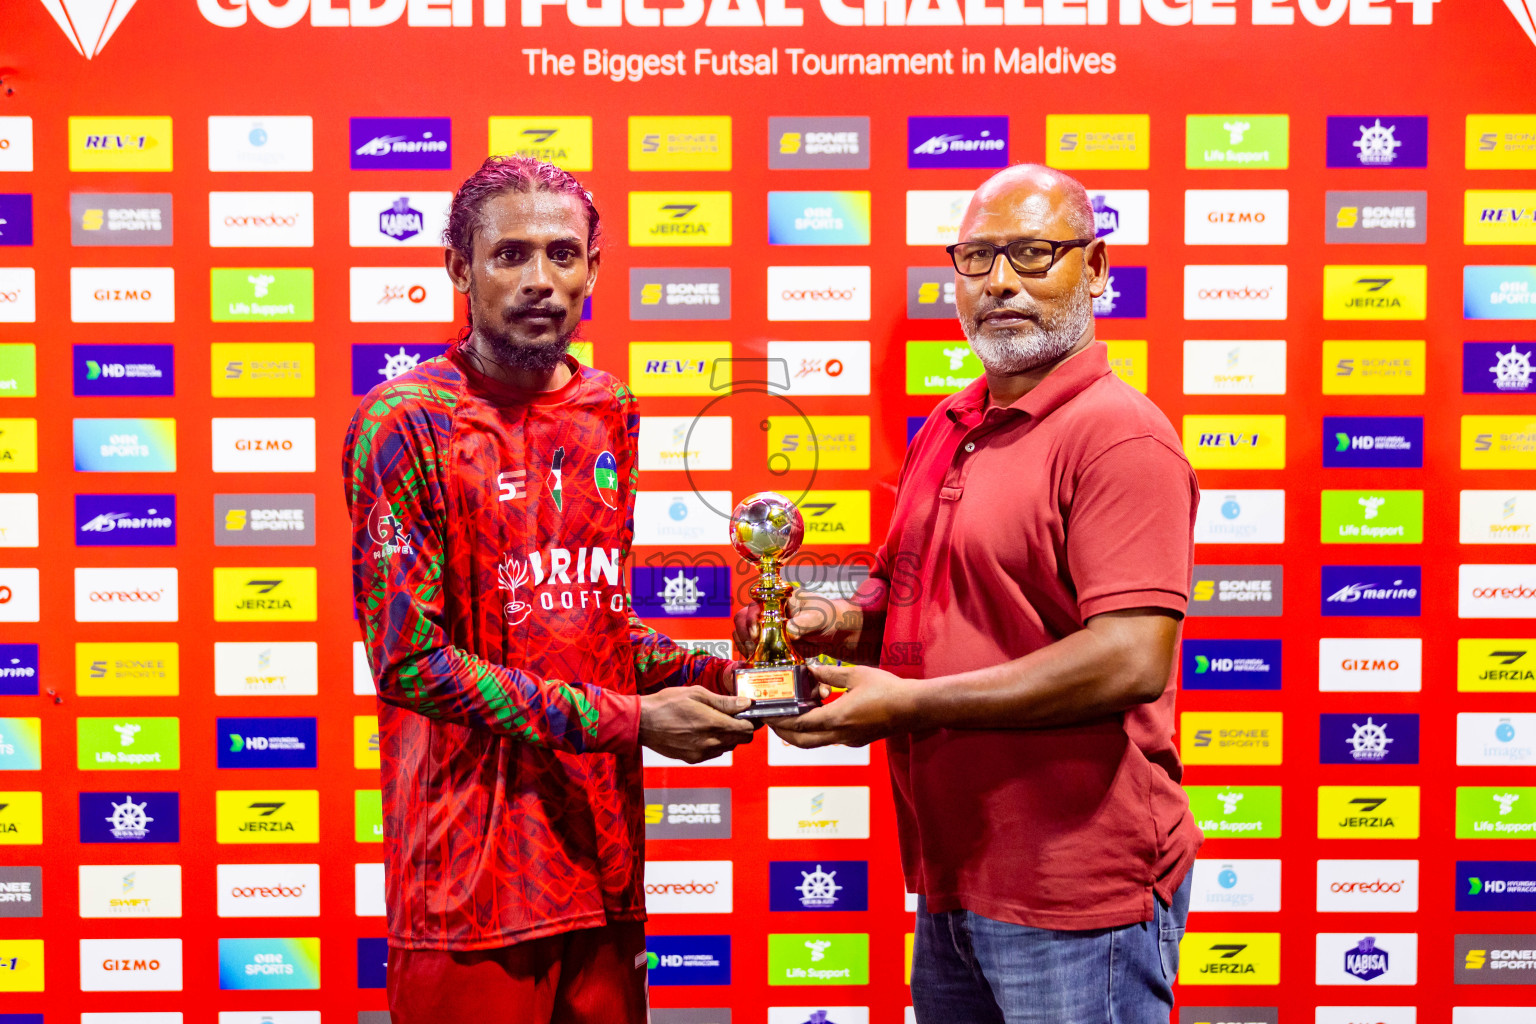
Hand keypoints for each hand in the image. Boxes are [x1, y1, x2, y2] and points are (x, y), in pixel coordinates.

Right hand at [638, 686, 756, 763]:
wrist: (642, 723)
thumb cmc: (667, 703)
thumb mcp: (697, 694)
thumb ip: (724, 701)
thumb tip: (746, 703)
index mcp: (714, 724)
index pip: (748, 729)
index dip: (752, 720)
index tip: (749, 712)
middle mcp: (711, 743)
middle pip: (742, 740)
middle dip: (743, 728)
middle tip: (734, 715)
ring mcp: (702, 753)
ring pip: (728, 747)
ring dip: (728, 736)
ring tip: (714, 721)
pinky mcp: (693, 759)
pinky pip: (713, 753)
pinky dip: (714, 743)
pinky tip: (702, 731)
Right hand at [732, 592, 853, 659]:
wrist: (832, 632)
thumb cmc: (825, 617)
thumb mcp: (817, 617)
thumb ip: (803, 623)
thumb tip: (789, 631)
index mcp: (777, 599)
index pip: (755, 605)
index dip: (752, 619)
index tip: (756, 634)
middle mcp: (767, 611)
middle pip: (742, 619)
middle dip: (744, 634)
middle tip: (753, 648)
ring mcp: (765, 627)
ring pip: (742, 634)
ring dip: (745, 646)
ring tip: (755, 656)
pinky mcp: (768, 643)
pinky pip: (751, 648)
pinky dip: (750, 655)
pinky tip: (756, 662)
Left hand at [769, 663, 915, 748]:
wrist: (914, 708)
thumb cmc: (888, 690)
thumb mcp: (856, 675)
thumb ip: (830, 672)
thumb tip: (809, 668)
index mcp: (837, 718)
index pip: (799, 725)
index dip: (780, 721)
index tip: (767, 715)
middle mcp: (840, 734)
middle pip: (803, 741)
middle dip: (784, 733)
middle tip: (772, 720)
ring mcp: (849, 740)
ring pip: (816, 742)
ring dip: (800, 732)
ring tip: (791, 714)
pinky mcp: (856, 739)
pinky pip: (830, 738)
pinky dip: (817, 729)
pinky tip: (818, 712)